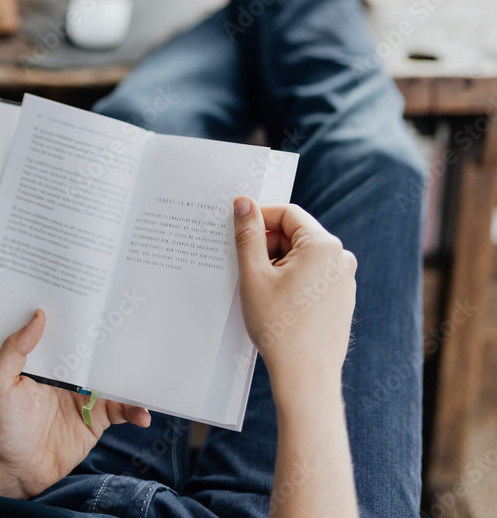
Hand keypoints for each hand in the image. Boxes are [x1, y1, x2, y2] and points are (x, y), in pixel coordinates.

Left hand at [0, 310, 149, 498]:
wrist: (12, 472)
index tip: (103, 297)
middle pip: (98, 353)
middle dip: (117, 340)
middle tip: (138, 324)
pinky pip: (120, 411)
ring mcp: (85, 398)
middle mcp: (70, 376)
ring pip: (114, 379)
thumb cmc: (0, 426)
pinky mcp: (96, 421)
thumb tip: (38, 316)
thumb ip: (14, 350)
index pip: (71, 333)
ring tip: (149, 370)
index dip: (85, 317)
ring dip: (132, 375)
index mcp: (50, 362)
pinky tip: (144, 414)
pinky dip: (134, 410)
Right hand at [233, 199, 356, 407]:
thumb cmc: (280, 329)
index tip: (239, 230)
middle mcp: (341, 258)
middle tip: (247, 269)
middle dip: (269, 246)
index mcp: (323, 246)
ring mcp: (344, 280)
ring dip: (279, 265)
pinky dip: (293, 280)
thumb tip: (244, 204)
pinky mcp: (342, 298)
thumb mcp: (254, 275)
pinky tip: (277, 303)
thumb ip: (248, 234)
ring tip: (262, 291)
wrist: (306, 379)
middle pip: (296, 235)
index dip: (260, 218)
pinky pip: (313, 276)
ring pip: (303, 256)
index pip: (288, 214)